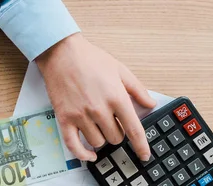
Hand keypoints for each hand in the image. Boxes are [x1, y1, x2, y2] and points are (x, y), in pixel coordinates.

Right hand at [35, 33, 155, 161]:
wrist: (61, 53)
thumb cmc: (90, 59)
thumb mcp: (120, 70)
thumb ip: (137, 89)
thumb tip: (151, 104)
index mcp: (116, 97)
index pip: (133, 130)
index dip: (141, 146)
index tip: (144, 155)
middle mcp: (99, 109)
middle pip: (115, 138)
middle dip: (117, 132)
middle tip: (112, 121)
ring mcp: (80, 116)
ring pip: (97, 142)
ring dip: (101, 137)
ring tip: (98, 124)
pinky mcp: (65, 118)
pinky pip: (74, 145)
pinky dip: (83, 154)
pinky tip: (89, 155)